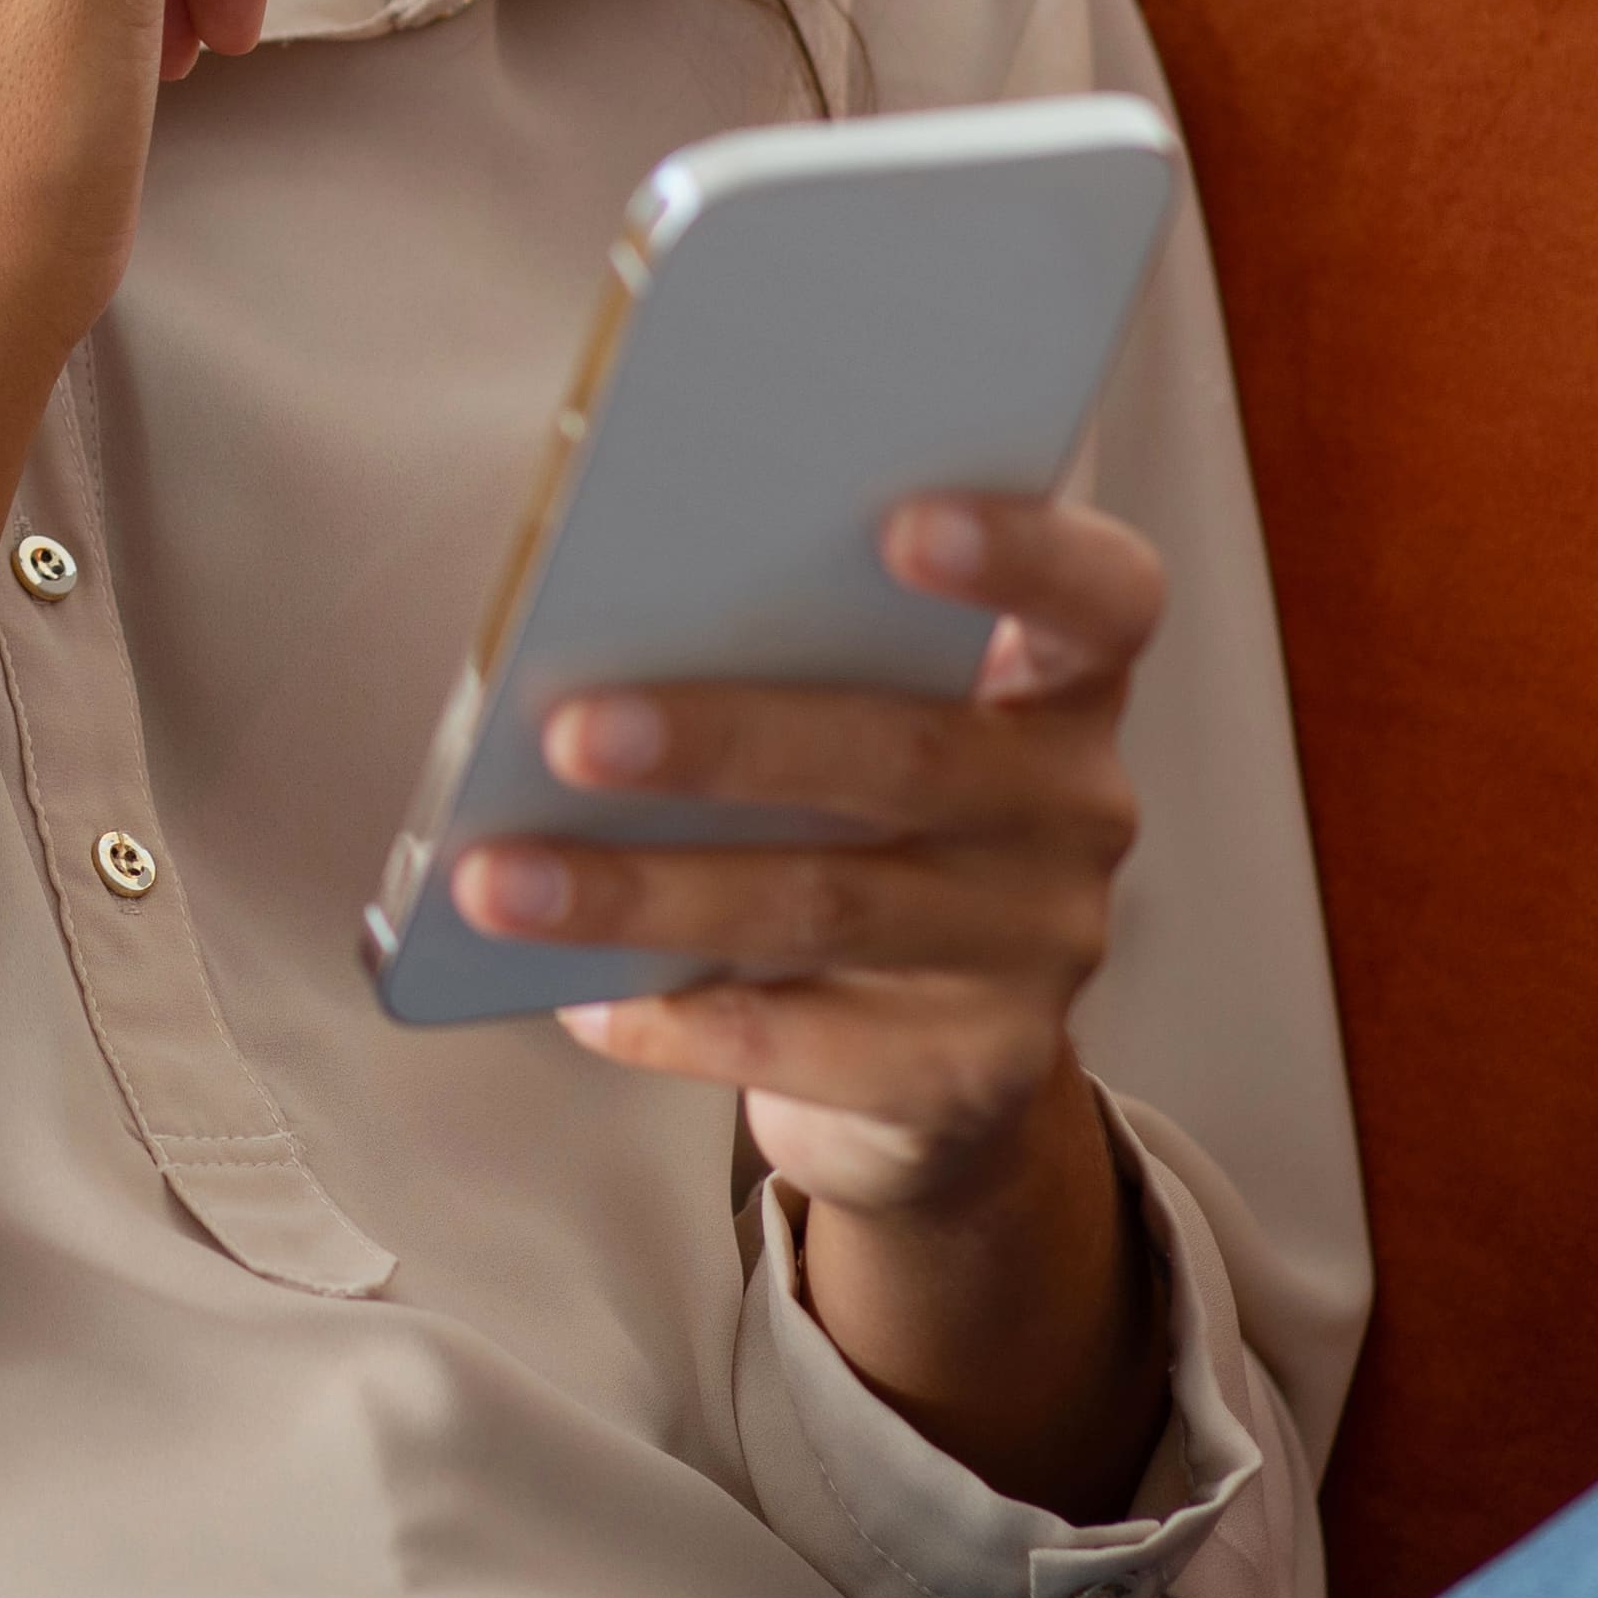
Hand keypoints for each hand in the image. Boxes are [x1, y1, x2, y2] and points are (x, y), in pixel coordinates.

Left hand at [447, 488, 1172, 1499]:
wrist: (930, 1067)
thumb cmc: (858, 824)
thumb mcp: (863, 720)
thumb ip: (793, 654)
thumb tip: (586, 625)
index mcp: (1059, 682)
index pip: (1099, 595)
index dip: (1019, 552)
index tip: (899, 521)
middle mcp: (1072, 808)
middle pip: (911, 755)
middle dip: (725, 741)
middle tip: (571, 732)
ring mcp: (1033, 951)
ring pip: (825, 905)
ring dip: (644, 891)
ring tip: (497, 880)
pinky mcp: (969, 1075)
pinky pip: (798, 1041)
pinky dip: (669, 1014)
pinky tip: (572, 997)